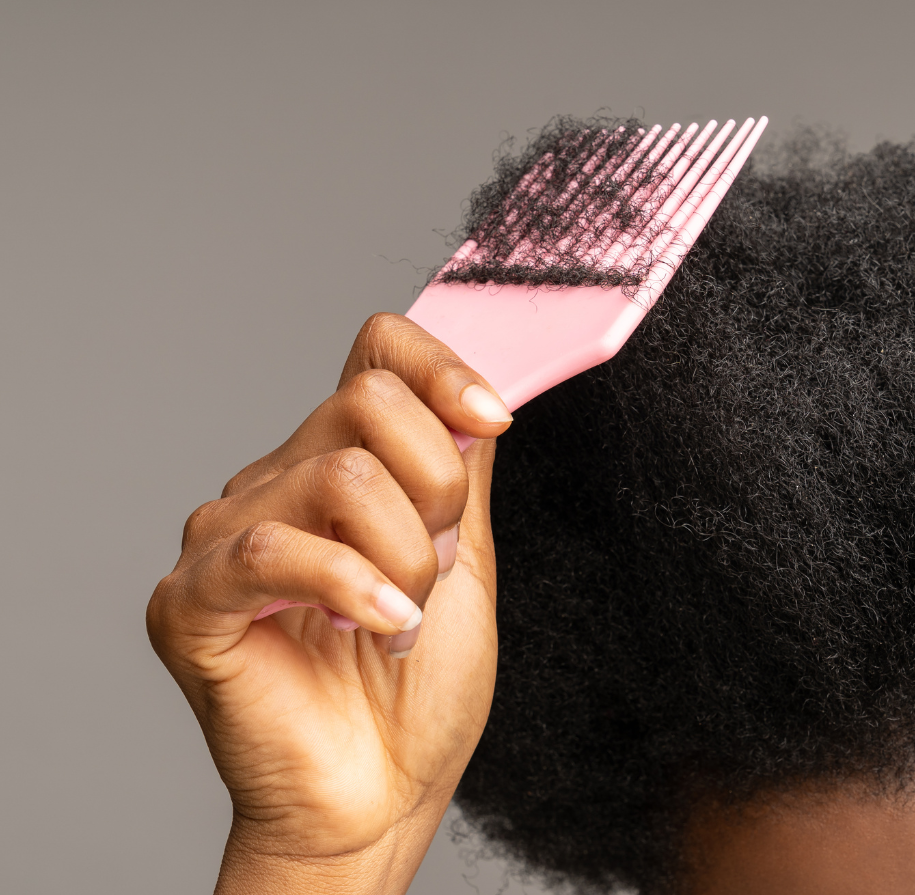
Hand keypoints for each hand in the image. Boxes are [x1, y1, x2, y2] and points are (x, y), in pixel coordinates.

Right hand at [147, 314, 512, 893]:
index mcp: (343, 462)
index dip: (440, 367)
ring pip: (338, 475)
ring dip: (406, 556)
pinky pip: (272, 551)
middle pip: (369, 403)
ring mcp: (227, 537)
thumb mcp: (466, 561)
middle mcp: (279, 483)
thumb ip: (463, 475)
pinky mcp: (191, 601)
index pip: (376, 351)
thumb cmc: (417, 688)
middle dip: (440, 490)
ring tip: (402, 617)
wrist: (381, 793)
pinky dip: (349, 584)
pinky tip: (376, 625)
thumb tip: (473, 396)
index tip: (493, 420)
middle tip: (439, 568)